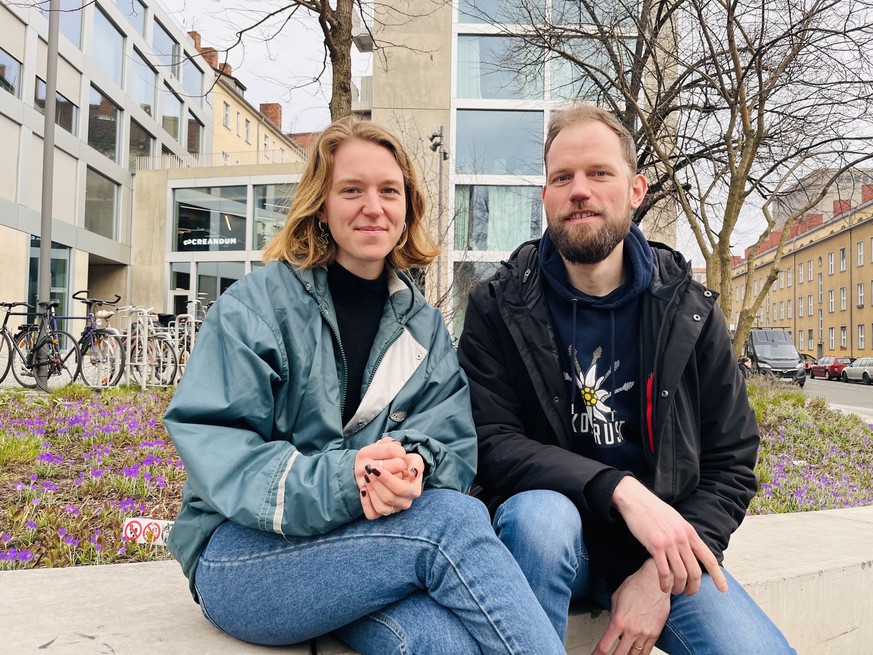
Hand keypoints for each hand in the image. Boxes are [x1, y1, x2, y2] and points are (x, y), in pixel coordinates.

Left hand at [363, 451, 423, 517]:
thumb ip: (417, 464)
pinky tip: (363, 490)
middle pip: (389, 498)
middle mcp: (405, 502)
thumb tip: (413, 473)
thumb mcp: (414, 459)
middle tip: (369, 470)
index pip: (401, 489)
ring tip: (367, 477)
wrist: (397, 469)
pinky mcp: (382, 513)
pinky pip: (372, 514)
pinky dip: (366, 503)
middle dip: (377, 483)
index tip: (375, 468)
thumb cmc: (406, 464)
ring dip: (372, 491)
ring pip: (381, 508)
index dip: (387, 479)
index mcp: (414, 491)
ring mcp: (394, 509)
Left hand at [593, 559, 669, 654]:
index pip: (605, 645)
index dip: (597, 654)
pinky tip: (634, 654)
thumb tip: (612, 626)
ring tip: (621, 654)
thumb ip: (613, 615)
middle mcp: (631, 630)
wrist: (656, 582)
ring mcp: (644, 634)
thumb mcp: (616, 598)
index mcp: (619, 621)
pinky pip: (646, 651)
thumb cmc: (636, 586)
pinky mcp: (655, 634)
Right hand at [612, 477, 727, 595]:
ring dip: (679, 588)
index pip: (708, 558)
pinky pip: (664, 572)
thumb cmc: (655, 511)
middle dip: (694, 587)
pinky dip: (665, 583)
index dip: (718, 576)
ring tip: (675, 592)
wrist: (636, 500)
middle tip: (689, 594)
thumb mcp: (676, 520)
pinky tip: (663, 587)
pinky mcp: (655, 546)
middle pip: (695, 571)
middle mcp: (682, 539)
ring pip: (680, 574)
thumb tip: (692, 550)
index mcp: (690, 532)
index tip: (723, 589)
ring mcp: (669, 543)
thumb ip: (685, 535)